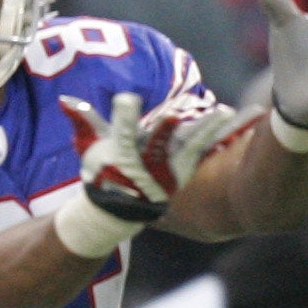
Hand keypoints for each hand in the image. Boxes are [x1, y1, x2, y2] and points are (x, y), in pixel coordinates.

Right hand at [59, 93, 242, 233]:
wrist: (118, 209)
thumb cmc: (101, 171)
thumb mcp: (88, 147)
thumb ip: (83, 121)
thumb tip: (64, 99)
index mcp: (121, 155)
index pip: (120, 134)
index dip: (123, 116)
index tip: (126, 98)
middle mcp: (147, 163)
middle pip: (159, 142)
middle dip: (166, 129)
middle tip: (173, 114)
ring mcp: (170, 168)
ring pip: (191, 145)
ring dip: (208, 128)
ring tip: (226, 112)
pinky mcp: (186, 169)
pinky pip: (209, 147)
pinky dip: (227, 134)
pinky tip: (243, 116)